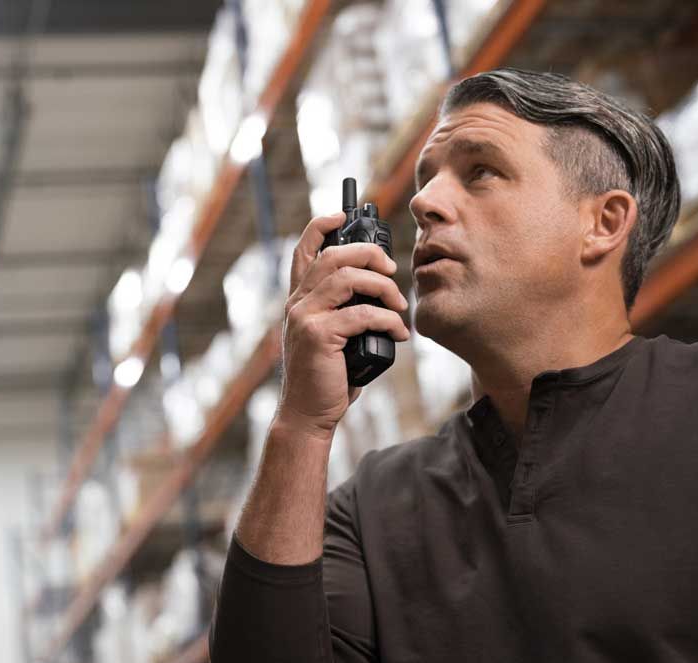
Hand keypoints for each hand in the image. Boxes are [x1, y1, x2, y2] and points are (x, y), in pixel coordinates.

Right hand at [276, 211, 409, 439]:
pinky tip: (400, 333)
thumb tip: (383, 295)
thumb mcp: (333, 337)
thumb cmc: (327, 376)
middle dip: (369, 253)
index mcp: (299, 299)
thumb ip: (345, 311)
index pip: (304, 250)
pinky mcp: (319, 335)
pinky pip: (362, 314)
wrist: (308, 414)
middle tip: (392, 269)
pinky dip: (388, 320)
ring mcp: (305, 317)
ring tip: (399, 304)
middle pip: (334, 255)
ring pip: (348, 278)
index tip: (344, 215)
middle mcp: (298, 303)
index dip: (322, 225)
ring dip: (382, 285)